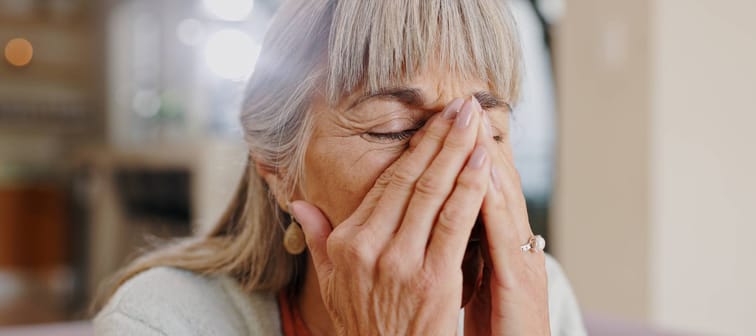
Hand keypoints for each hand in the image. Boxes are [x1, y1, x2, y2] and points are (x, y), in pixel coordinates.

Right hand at [291, 97, 490, 334]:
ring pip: (434, 193)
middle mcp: (370, 247)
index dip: (416, 149)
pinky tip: (484, 162)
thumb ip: (317, 239)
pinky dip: (471, 189)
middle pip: (412, 179)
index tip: (435, 121)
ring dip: (458, 151)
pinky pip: (455, 224)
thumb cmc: (364, 324)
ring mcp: (401, 262)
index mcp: (347, 242)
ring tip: (477, 119)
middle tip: (463, 104)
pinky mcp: (433, 279)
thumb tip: (299, 203)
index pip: (387, 184)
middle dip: (441, 136)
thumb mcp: (331, 282)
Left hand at [464, 107, 550, 334]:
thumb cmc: (491, 329)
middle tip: (462, 103)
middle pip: (495, 184)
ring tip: (473, 122)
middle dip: (475, 143)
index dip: (462, 154)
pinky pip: (505, 238)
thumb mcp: (469, 282)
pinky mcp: (522, 286)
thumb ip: (456, 247)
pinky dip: (496, 202)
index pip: (479, 189)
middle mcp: (515, 246)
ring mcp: (522, 263)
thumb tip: (435, 220)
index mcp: (499, 244)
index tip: (445, 120)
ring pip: (505, 200)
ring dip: (488, 158)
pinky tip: (484, 173)